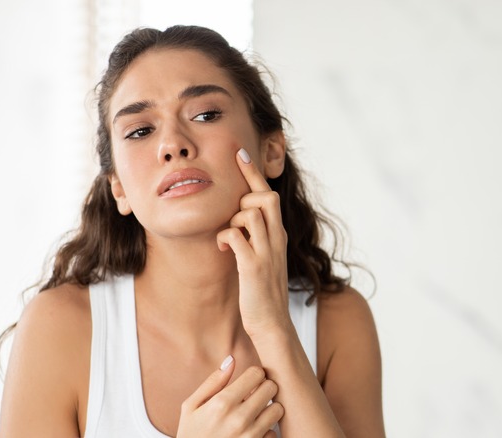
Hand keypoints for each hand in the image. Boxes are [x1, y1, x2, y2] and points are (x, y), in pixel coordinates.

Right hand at [177, 357, 283, 437]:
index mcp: (222, 403)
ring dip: (268, 409)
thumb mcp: (191, 407)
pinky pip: (274, 432)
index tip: (248, 382)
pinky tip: (253, 431)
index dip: (253, 375)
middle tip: (253, 395)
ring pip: (278, 409)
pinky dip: (266, 431)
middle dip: (263, 388)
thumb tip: (231, 359)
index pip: (257, 373)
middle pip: (271, 387)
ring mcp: (250, 436)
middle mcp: (239, 419)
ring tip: (255, 413)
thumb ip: (212, 382)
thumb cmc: (191, 435)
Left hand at [216, 148, 291, 337]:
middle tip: (232, 206)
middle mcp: (277, 239)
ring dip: (233, 218)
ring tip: (228, 236)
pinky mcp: (254, 267)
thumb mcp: (262, 259)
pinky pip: (236, 236)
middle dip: (246, 191)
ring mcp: (267, 253)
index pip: (269, 195)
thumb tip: (237, 221)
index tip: (240, 153)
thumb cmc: (262, 293)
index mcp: (278, 235)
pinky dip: (225, 236)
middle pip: (266, 197)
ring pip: (250, 213)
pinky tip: (223, 247)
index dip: (254, 173)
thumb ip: (255, 238)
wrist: (272, 324)